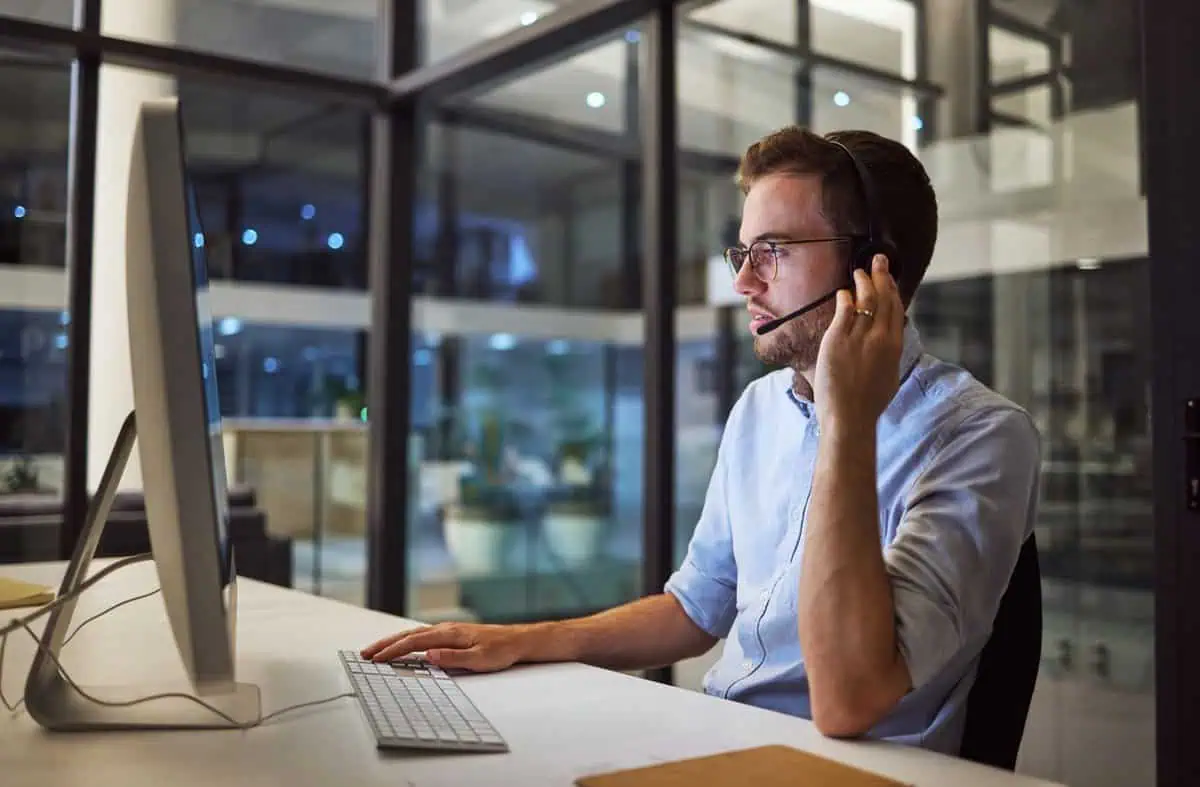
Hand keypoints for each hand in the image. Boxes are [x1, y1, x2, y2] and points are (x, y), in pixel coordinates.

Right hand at [361, 622, 528, 671]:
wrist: (517, 640)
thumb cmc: (500, 650)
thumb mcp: (479, 659)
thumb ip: (453, 658)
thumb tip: (428, 656)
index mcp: (449, 634)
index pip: (414, 642)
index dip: (393, 650)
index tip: (376, 658)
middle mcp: (445, 629)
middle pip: (408, 634)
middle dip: (385, 644)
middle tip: (365, 654)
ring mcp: (447, 630)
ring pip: (413, 634)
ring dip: (393, 641)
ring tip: (376, 650)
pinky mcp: (451, 634)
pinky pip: (422, 635)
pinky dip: (406, 640)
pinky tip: (401, 645)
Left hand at [814, 255, 904, 428]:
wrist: (849, 416)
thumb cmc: (867, 403)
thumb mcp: (889, 376)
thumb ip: (890, 354)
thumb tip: (890, 339)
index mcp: (894, 346)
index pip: (896, 309)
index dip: (893, 289)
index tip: (889, 277)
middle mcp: (880, 337)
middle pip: (884, 299)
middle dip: (882, 276)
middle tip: (879, 260)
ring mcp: (859, 337)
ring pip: (866, 300)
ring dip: (863, 282)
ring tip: (860, 271)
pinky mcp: (838, 339)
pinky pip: (844, 310)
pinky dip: (845, 297)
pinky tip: (844, 291)